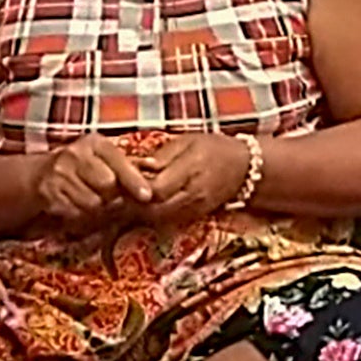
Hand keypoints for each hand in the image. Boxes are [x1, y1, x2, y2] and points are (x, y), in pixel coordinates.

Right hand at [32, 139, 146, 230]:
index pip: (118, 162)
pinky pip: (75, 213)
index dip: (134, 181)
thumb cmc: (83, 166)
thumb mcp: (104, 157)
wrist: (39, 174)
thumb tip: (155, 167)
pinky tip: (77, 204)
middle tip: (110, 197)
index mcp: (94, 143)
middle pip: (107, 185)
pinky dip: (81, 214)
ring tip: (92, 199)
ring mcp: (60, 173)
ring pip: (92, 202)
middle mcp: (75, 154)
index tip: (147, 196)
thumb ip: (130, 164)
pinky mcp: (49, 193)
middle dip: (113, 196)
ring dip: (97, 208)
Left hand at [119, 130, 251, 221]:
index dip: (134, 188)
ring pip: (158, 218)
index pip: (156, 188)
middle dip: (132, 204)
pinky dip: (151, 215)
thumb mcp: (188, 141)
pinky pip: (167, 220)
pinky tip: (142, 205)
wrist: (244, 168)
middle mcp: (193, 194)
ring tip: (125, 199)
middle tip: (116, 194)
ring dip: (139, 212)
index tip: (119, 179)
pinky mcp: (194, 217)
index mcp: (191, 169)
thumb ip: (162, 155)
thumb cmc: (214, 148)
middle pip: (154, 209)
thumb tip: (135, 167)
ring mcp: (194, 209)